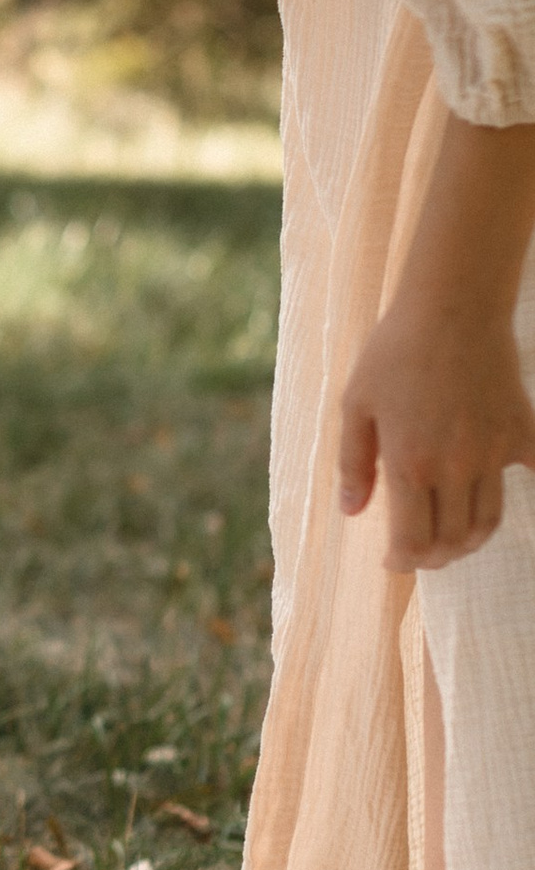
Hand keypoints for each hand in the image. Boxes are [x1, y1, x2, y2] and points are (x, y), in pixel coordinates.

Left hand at [339, 301, 534, 570]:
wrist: (451, 308)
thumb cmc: (395, 352)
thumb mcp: (356, 405)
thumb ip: (354, 464)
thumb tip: (352, 512)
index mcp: (410, 463)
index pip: (412, 540)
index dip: (403, 562)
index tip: (394, 562)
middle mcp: (455, 466)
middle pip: (453, 539)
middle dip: (435, 557)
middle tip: (422, 552)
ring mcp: (493, 452)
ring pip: (489, 520)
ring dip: (471, 539)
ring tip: (454, 537)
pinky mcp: (521, 431)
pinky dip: (527, 492)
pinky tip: (505, 491)